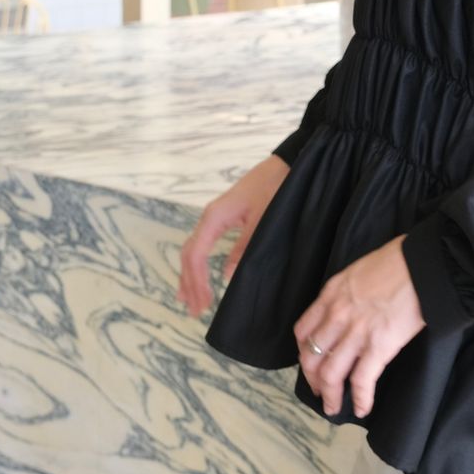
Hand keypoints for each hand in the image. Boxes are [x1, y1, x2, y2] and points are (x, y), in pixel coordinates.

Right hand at [177, 154, 290, 316]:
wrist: (284, 163)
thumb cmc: (274, 188)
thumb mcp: (263, 220)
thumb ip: (245, 247)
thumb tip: (227, 276)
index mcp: (215, 217)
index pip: (196, 255)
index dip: (197, 281)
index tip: (203, 304)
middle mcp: (209, 217)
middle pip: (189, 254)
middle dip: (190, 282)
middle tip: (194, 310)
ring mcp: (214, 216)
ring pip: (193, 249)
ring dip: (190, 275)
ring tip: (189, 300)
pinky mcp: (223, 217)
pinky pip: (202, 244)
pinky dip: (198, 263)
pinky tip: (200, 275)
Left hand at [295, 235, 425, 419]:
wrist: (423, 264)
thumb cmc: (399, 261)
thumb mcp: (359, 270)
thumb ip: (348, 291)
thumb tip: (351, 306)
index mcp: (331, 294)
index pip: (303, 330)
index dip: (303, 351)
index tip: (310, 360)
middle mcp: (337, 315)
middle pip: (311, 357)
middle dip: (312, 379)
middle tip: (319, 390)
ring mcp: (357, 333)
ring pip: (330, 374)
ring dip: (330, 397)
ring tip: (334, 407)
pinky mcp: (379, 347)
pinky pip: (361, 381)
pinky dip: (360, 399)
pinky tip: (362, 408)